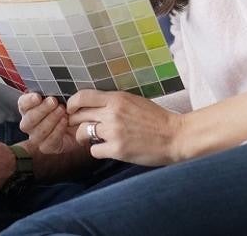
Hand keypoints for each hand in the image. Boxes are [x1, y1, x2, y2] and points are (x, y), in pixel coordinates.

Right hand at [18, 93, 79, 155]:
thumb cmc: (68, 107)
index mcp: (29, 108)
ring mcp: (37, 137)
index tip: (38, 96)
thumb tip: (51, 86)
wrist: (82, 123)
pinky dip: (57, 130)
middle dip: (41, 110)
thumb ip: (53, 92)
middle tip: (54, 102)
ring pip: (37, 132)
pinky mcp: (47, 147)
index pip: (22, 104)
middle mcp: (29, 124)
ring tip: (62, 111)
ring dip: (50, 120)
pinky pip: (48, 142)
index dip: (28, 101)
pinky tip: (65, 122)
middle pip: (28, 120)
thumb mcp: (62, 96)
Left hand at [67, 89, 185, 165]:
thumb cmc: (157, 119)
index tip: (70, 109)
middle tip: (77, 126)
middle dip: (74, 122)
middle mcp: (112, 113)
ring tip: (91, 140)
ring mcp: (113, 132)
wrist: (176, 136)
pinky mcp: (117, 150)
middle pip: (78, 116)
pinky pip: (94, 150)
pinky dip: (97, 150)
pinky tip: (105, 149)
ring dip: (84, 137)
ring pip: (82, 133)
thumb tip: (94, 105)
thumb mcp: (134, 101)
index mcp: (116, 99)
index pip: (82, 96)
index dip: (72, 103)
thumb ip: (114, 102)